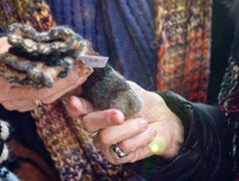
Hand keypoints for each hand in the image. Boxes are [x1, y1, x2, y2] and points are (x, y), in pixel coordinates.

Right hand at [0, 36, 89, 111]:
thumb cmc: (2, 48)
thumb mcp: (15, 42)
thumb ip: (36, 47)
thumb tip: (64, 44)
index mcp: (3, 82)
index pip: (38, 87)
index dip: (61, 80)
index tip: (77, 68)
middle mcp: (7, 98)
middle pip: (45, 97)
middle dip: (68, 84)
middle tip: (85, 71)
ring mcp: (12, 104)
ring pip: (45, 100)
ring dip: (65, 88)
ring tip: (82, 74)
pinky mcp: (19, 105)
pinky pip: (42, 100)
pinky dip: (56, 90)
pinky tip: (69, 80)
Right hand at [65, 81, 184, 163]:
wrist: (164, 121)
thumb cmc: (145, 103)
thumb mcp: (131, 89)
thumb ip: (115, 87)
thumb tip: (103, 81)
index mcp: (94, 106)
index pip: (76, 107)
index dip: (74, 105)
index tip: (76, 101)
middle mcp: (95, 126)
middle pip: (88, 123)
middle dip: (104, 117)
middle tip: (120, 115)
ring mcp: (104, 142)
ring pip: (106, 137)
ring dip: (130, 127)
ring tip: (144, 123)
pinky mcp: (116, 156)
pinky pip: (124, 148)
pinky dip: (141, 137)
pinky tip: (148, 132)